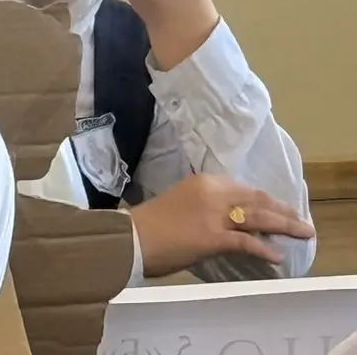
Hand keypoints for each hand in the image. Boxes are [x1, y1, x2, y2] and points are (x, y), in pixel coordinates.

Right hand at [131, 173, 313, 278]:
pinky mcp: (213, 236)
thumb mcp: (184, 203)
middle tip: (300, 220)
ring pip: (257, 217)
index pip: (244, 189)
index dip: (266, 199)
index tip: (280, 207)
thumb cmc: (155, 221)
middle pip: (256, 200)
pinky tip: (277, 256)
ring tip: (301, 232)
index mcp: (204, 181)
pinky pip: (246, 242)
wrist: (135, 236)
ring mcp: (214, 214)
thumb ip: (207, 207)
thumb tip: (229, 222)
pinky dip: (263, 248)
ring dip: (284, 225)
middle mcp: (213, 193)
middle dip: (282, 210)